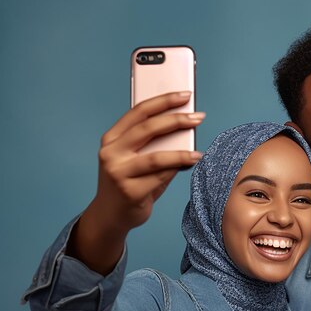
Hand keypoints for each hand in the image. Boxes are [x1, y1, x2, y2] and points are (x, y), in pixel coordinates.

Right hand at [68, 92, 204, 273]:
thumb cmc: (128, 184)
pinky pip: (161, 176)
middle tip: (198, 117)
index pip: (138, 112)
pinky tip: (191, 163)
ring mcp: (119, 173)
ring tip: (199, 150)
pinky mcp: (130, 191)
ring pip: (156, 156)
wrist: (110, 216)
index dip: (163, 100)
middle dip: (176, 120)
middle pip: (148, 129)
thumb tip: (184, 128)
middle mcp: (111, 153)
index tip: (185, 95)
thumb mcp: (134, 160)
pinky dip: (178, 169)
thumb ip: (152, 145)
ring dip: (182, 152)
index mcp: (111, 139)